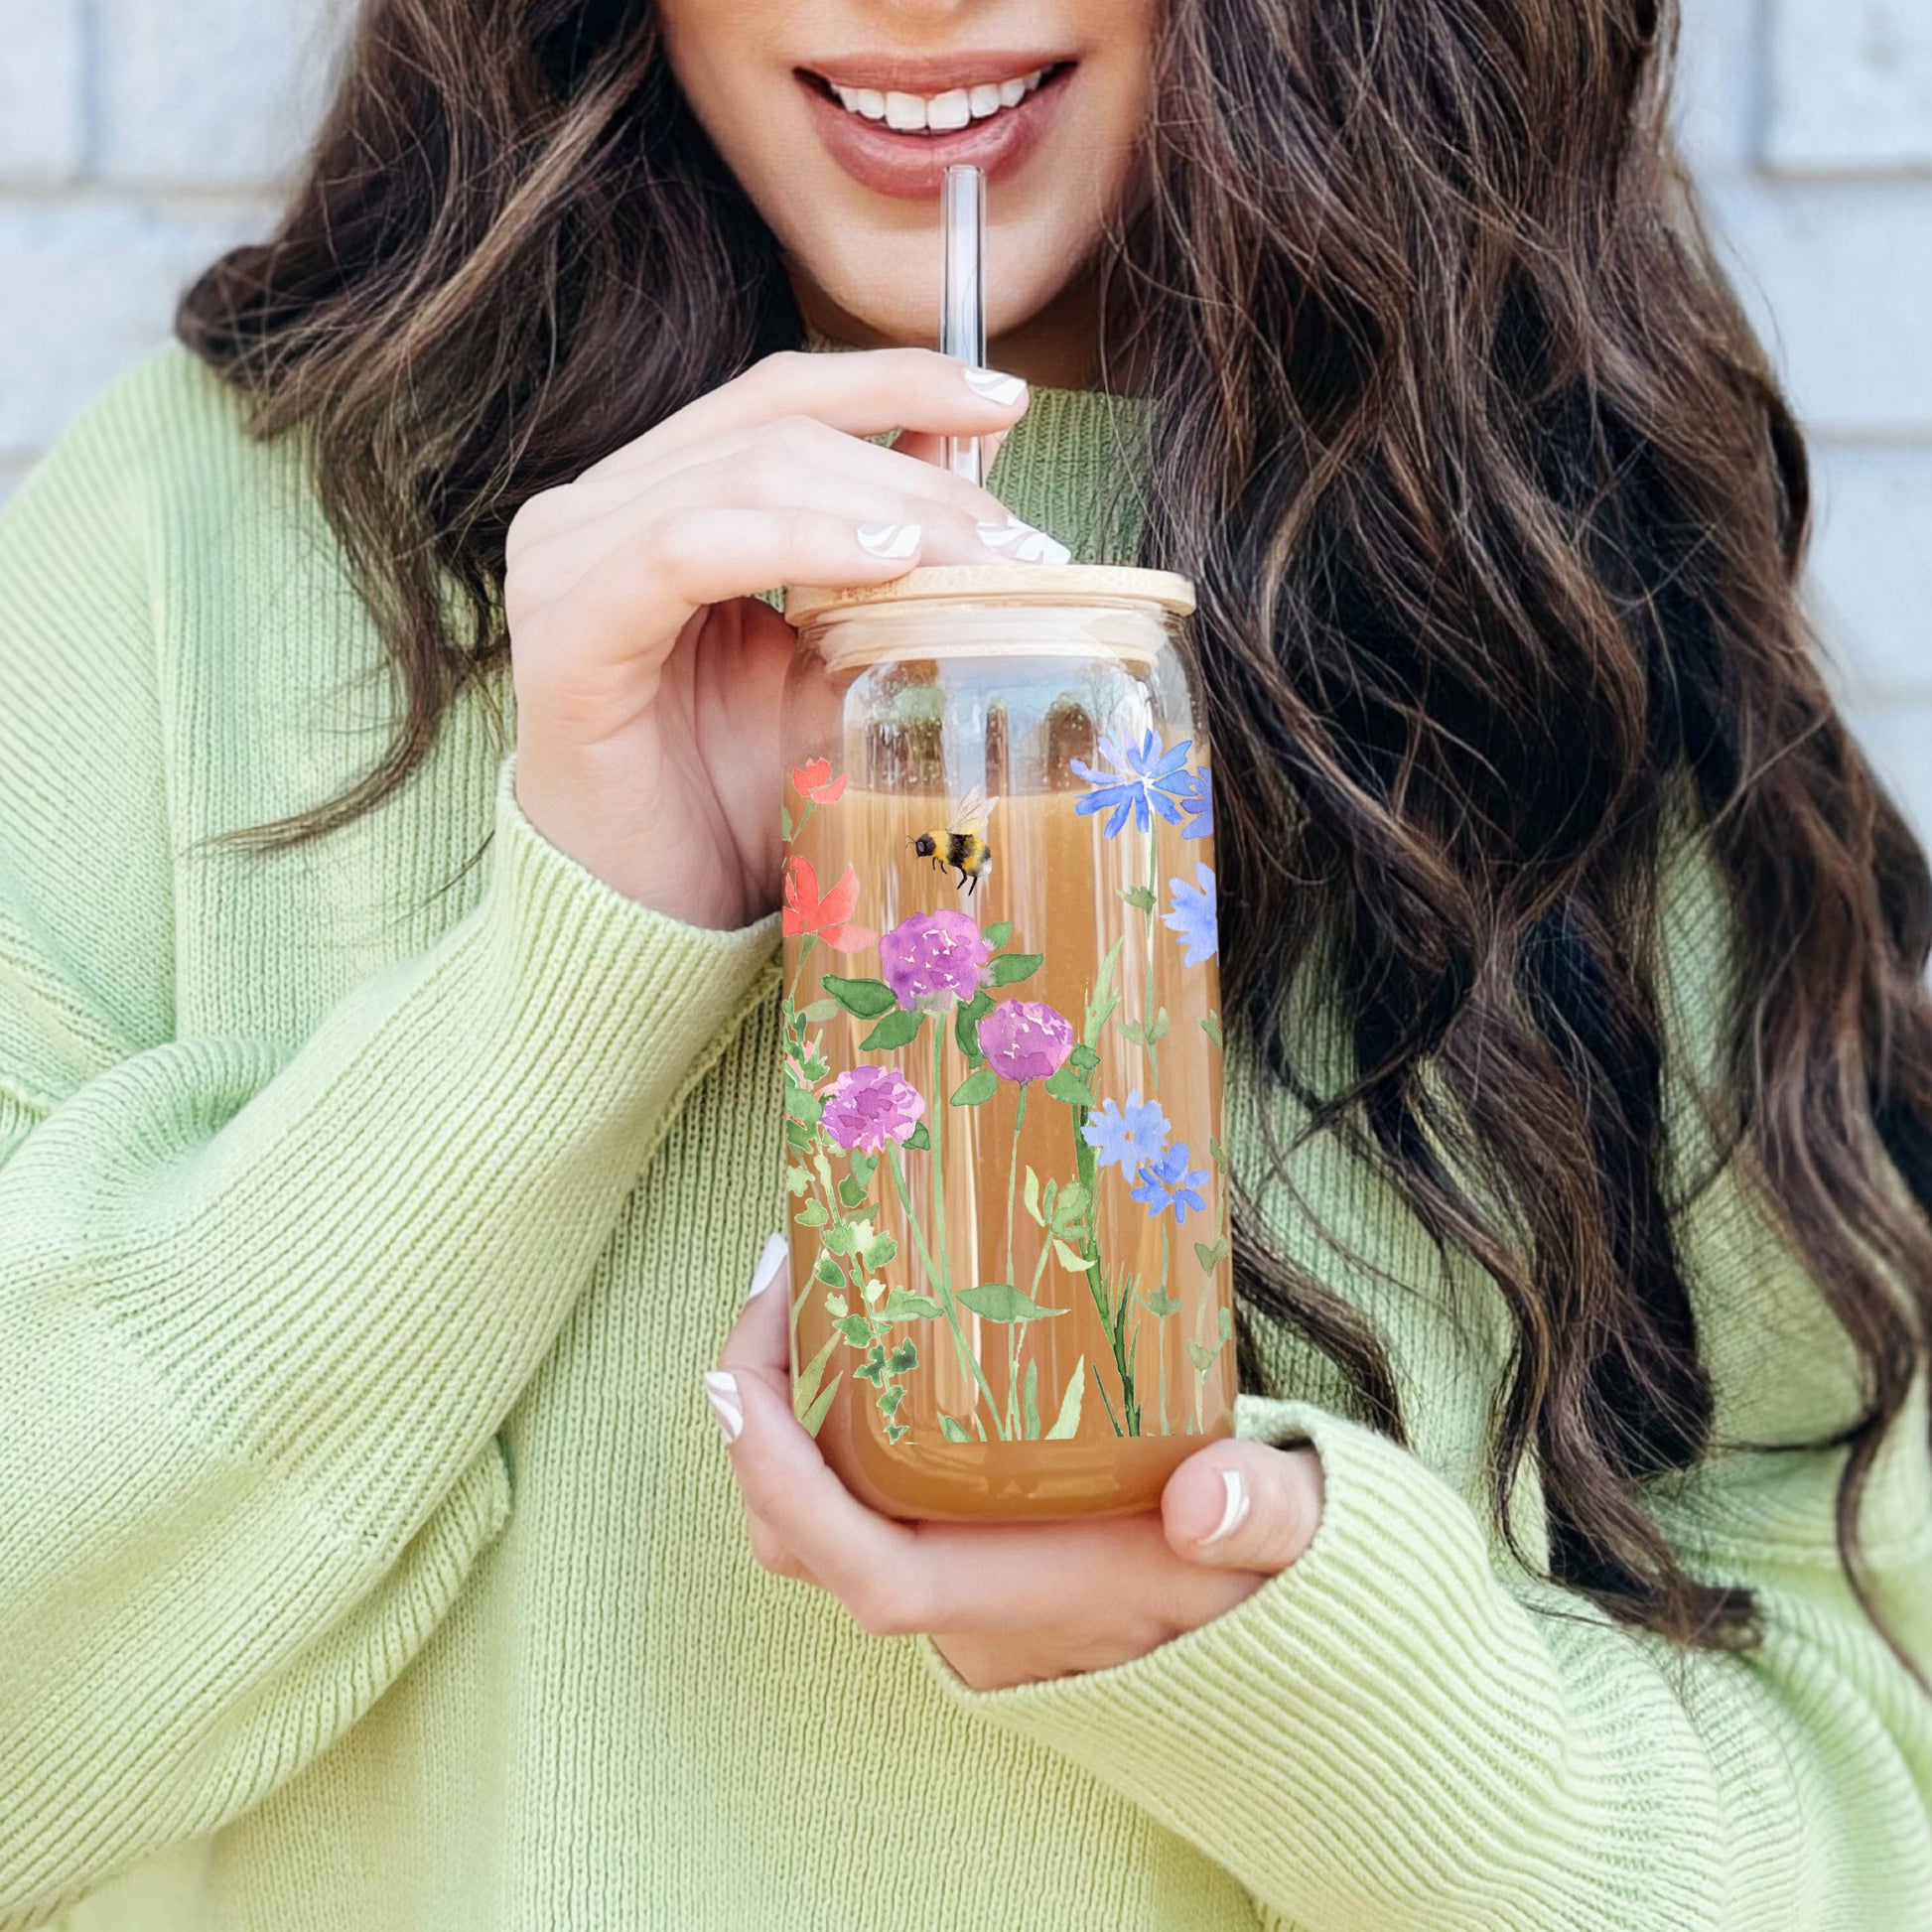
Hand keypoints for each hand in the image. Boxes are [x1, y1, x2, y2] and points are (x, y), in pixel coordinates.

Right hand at [505, 349, 1049, 928]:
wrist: (652, 918)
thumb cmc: (732, 798)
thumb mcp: (831, 662)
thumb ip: (882, 563)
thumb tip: (981, 471)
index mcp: (646, 503)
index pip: (774, 397)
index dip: (892, 379)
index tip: (1004, 401)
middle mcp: (590, 514)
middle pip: (771, 429)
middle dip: (912, 472)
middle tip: (1017, 538)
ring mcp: (565, 566)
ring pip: (742, 476)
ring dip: (879, 508)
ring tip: (977, 559)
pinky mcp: (566, 637)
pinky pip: (685, 552)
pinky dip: (795, 543)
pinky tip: (883, 569)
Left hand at [705, 1238, 1325, 1692]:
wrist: (1269, 1638)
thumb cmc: (1262, 1587)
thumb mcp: (1283, 1538)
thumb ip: (1264, 1512)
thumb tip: (1209, 1496)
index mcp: (1018, 1599)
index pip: (862, 1569)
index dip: (780, 1481)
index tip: (739, 1374)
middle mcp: (962, 1600)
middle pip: (802, 1533)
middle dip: (759, 1413)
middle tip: (788, 1272)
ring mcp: (953, 1577)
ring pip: (819, 1508)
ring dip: (791, 1405)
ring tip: (818, 1279)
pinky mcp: (960, 1546)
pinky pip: (859, 1489)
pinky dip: (836, 1415)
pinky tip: (875, 1323)